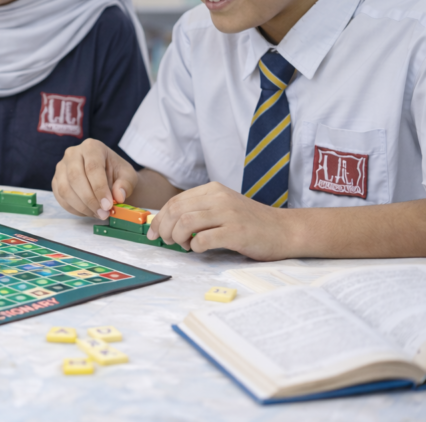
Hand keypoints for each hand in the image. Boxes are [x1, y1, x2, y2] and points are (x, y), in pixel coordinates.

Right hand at [52, 139, 138, 219]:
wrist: (108, 178)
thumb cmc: (117, 174)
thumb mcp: (128, 176)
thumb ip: (125, 184)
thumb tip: (118, 196)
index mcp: (92, 147)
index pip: (92, 167)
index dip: (99, 188)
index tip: (108, 205)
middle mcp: (73, 153)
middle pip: (75, 177)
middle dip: (89, 199)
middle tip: (103, 213)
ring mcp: (61, 167)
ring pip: (65, 189)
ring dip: (81, 206)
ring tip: (97, 214)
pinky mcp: (56, 180)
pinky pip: (60, 197)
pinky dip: (74, 209)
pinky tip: (88, 212)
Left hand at [146, 183, 291, 259]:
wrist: (286, 230)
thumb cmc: (251, 223)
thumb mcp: (223, 207)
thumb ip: (199, 211)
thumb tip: (166, 224)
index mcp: (213, 190)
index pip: (175, 201)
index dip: (159, 218)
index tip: (153, 232)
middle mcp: (219, 198)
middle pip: (177, 211)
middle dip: (164, 228)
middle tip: (166, 241)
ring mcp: (228, 214)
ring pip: (185, 223)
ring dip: (177, 237)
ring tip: (183, 246)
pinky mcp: (237, 232)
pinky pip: (203, 239)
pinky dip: (194, 246)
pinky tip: (199, 249)